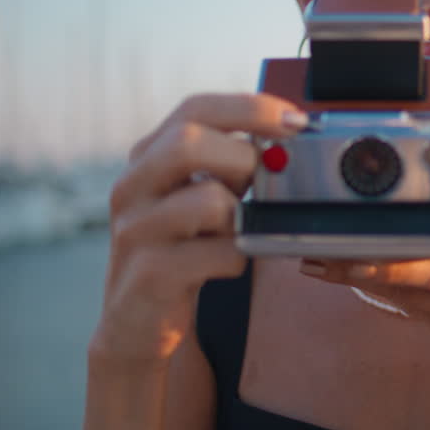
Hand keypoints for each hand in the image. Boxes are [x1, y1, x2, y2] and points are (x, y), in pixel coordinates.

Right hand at [91, 93, 306, 373]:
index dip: (250, 108)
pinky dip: (237, 258)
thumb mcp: (200, 195)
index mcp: (148, 157)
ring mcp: (136, 230)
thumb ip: (231, 163)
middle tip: (264, 183)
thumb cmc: (182, 249)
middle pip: (188, 142)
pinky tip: (226, 265)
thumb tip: (289, 137)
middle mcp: (133, 186)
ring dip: (241, 216)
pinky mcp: (150, 274)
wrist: (137, 322)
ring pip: (207, 200)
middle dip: (243, 158)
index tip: (296, 120)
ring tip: (236, 232)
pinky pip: (217, 254)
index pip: (196, 108)